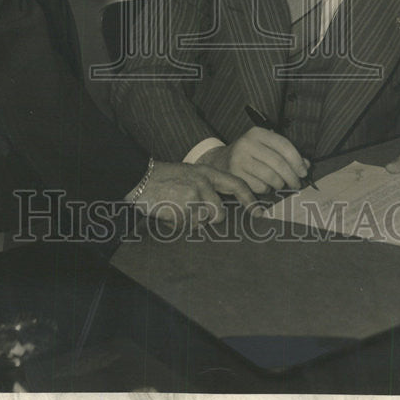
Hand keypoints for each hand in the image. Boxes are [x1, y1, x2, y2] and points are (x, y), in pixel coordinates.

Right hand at [134, 161, 253, 225]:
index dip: (250, 199)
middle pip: (219, 213)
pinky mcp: (183, 208)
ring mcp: (194, 195)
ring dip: (190, 221)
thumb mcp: (190, 175)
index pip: (237, 184)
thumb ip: (207, 188)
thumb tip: (220, 211)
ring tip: (176, 207)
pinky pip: (187, 226)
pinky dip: (178, 224)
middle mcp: (204, 182)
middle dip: (207, 218)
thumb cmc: (164, 179)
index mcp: (207, 172)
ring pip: (202, 221)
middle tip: (189, 208)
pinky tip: (168, 211)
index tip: (260, 212)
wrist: (140, 179)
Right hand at [197, 127, 308, 192]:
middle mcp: (247, 143)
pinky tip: (265, 187)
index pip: (284, 145)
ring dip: (279, 184)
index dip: (297, 160)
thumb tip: (307, 165)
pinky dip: (267, 190)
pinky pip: (259, 187)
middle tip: (297, 184)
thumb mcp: (265, 147)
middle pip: (278, 163)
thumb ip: (286, 154)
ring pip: (270, 177)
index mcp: (257, 133)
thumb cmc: (250, 154)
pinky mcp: (235, 175)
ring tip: (280, 184)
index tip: (304, 172)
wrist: (219, 161)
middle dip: (292, 177)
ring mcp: (239, 159)